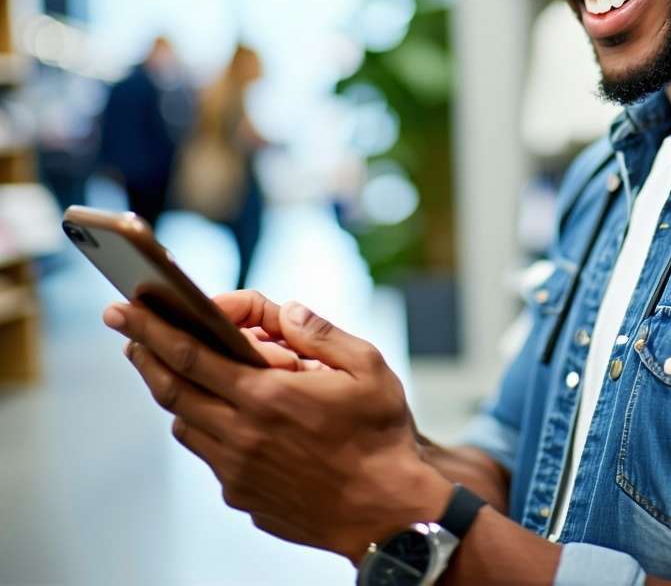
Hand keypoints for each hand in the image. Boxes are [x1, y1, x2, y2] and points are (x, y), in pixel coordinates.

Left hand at [102, 298, 450, 562]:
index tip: (127, 311)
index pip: (191, 355)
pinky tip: (230, 419)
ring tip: (181, 372)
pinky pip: (212, 457)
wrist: (388, 514)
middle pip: (172, 390)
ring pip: (186, 426)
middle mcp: (242, 435)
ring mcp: (238, 472)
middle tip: (128, 334)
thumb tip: (286, 310)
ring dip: (177, 395)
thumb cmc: (382, 437)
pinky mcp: (244, 498)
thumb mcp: (368, 368)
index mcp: (267, 395)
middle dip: (145, 355)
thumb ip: (321, 333)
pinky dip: (208, 429)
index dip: (152, 330)